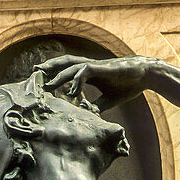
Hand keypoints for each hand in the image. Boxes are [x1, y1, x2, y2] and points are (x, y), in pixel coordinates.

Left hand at [38, 55, 155, 109]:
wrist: (144, 75)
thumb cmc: (127, 85)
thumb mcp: (108, 99)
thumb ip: (96, 105)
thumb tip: (88, 115)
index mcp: (89, 73)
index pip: (66, 72)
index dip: (54, 75)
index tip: (42, 84)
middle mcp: (89, 66)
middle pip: (64, 64)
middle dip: (49, 68)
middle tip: (34, 73)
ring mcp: (94, 66)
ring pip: (70, 66)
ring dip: (58, 73)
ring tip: (47, 83)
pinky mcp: (101, 68)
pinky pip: (84, 71)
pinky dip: (76, 80)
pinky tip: (71, 91)